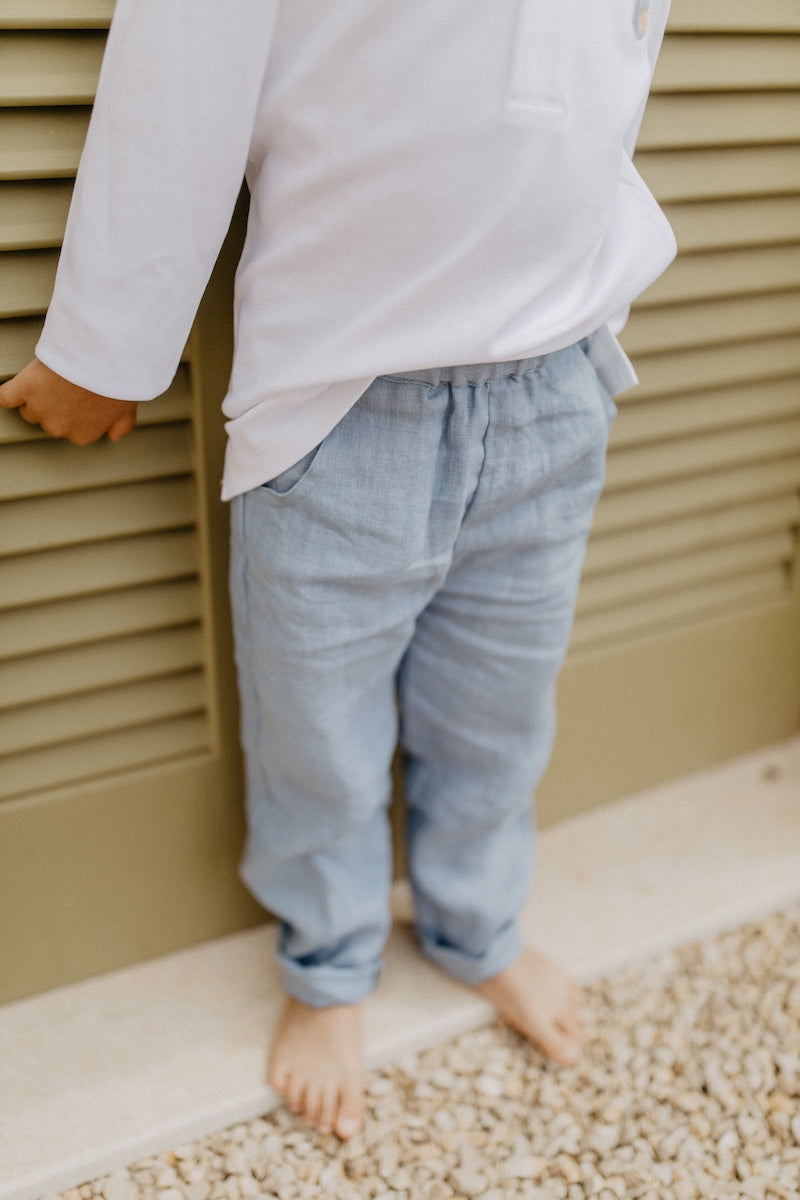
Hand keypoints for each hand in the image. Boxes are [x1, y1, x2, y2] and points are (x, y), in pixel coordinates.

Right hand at [0, 359, 137, 444]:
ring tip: (48, 379)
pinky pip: (6, 397)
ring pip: (28, 409)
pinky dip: (6, 394)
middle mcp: (59, 428)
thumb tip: (113, 437)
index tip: (79, 397)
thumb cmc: (118, 381)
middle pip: (48, 421)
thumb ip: (121, 426)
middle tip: (65, 385)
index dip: (74, 411)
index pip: (71, 430)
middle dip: (54, 406)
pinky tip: (10, 390)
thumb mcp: (128, 408)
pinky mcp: (24, 388)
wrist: (102, 356)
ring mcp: (40, 409)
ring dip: (34, 396)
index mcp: (83, 435)